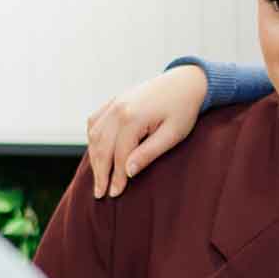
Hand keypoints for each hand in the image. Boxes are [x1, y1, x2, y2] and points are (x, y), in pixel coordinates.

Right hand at [88, 65, 207, 198]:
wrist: (185, 82)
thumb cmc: (183, 110)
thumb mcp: (172, 135)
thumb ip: (149, 153)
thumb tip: (129, 172)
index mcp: (132, 118)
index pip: (120, 155)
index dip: (117, 177)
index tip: (115, 194)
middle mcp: (118, 109)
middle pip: (102, 147)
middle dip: (101, 173)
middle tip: (100, 194)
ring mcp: (114, 103)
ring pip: (94, 135)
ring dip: (94, 158)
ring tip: (98, 178)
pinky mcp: (114, 100)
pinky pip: (95, 121)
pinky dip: (93, 139)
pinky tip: (96, 153)